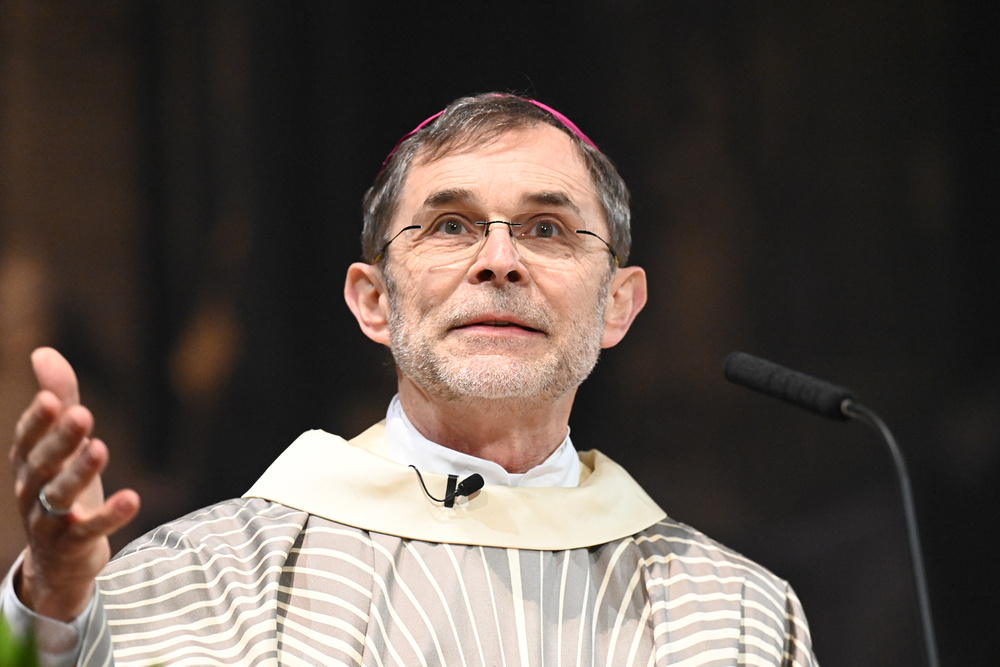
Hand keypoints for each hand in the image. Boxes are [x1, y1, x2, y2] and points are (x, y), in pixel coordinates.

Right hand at [9, 348, 139, 621]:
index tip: (54, 399)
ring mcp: (49, 520)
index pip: (28, 439)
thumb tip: (43, 352)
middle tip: (83, 415)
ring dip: (80, 472)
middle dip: (61, 439)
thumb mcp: (61, 445)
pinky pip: (89, 530)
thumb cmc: (61, 489)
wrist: (58, 561)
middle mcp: (32, 490)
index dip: (39, 421)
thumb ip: (58, 399)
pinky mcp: (72, 544)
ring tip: (101, 448)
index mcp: (28, 463)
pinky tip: (133, 498)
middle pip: (44, 463)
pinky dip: (110, 515)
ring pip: (60, 495)